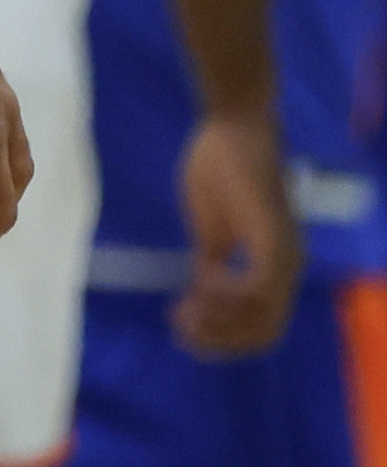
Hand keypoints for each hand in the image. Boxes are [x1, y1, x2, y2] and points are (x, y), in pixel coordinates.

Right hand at [171, 108, 301, 357]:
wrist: (233, 126)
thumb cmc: (221, 167)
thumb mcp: (211, 228)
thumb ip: (211, 261)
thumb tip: (201, 293)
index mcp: (275, 266)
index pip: (259, 325)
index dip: (221, 336)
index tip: (180, 324)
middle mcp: (287, 268)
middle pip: (262, 334)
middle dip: (218, 340)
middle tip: (179, 327)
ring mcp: (283, 256)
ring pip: (262, 320)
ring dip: (218, 323)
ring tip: (183, 310)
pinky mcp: (272, 239)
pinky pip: (255, 289)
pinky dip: (225, 297)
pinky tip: (200, 282)